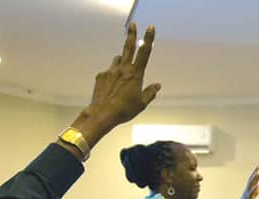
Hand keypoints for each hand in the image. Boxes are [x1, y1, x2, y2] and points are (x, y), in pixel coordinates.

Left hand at [71, 24, 160, 147]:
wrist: (102, 114)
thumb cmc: (123, 110)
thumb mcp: (141, 104)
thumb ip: (150, 93)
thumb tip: (157, 86)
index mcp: (135, 74)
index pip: (144, 53)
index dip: (148, 39)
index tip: (150, 28)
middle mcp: (123, 69)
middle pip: (128, 47)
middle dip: (131, 34)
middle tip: (132, 25)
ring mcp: (111, 71)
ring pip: (118, 60)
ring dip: (121, 61)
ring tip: (123, 71)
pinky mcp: (101, 76)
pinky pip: (109, 71)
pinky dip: (112, 75)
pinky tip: (112, 87)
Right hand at [236, 167, 258, 198]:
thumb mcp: (251, 197)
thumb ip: (255, 193)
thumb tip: (257, 188)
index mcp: (248, 189)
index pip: (252, 179)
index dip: (254, 173)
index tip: (257, 167)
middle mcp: (247, 189)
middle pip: (252, 180)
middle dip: (255, 173)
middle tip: (258, 167)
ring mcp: (248, 193)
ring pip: (251, 184)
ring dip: (254, 179)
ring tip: (257, 173)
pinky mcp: (248, 198)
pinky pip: (251, 193)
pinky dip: (254, 189)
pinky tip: (257, 185)